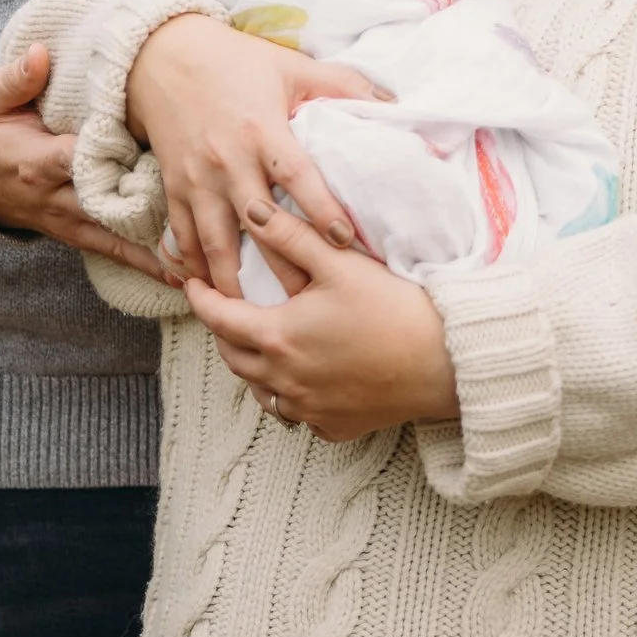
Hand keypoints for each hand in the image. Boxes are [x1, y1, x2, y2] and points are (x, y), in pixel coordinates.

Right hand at [0, 46, 179, 284]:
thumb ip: (16, 78)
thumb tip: (42, 54)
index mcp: (36, 162)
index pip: (75, 161)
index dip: (108, 157)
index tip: (144, 153)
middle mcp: (57, 197)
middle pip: (107, 206)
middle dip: (147, 211)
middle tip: (193, 214)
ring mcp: (70, 221)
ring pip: (117, 238)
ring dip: (154, 250)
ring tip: (197, 262)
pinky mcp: (80, 234)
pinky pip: (115, 250)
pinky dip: (146, 263)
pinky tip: (180, 274)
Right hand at [127, 12, 374, 290]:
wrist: (162, 56)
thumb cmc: (234, 61)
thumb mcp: (290, 65)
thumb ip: (341, 85)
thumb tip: (393, 104)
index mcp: (262, 129)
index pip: (296, 175)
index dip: (321, 207)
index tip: (343, 239)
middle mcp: (229, 160)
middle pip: (258, 224)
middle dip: (282, 265)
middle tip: (306, 302)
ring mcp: (197, 178)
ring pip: (215, 242)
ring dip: (233, 281)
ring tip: (251, 316)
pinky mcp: (173, 186)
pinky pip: (182, 235)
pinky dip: (191, 266)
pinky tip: (205, 292)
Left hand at [183, 208, 460, 440]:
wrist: (443, 363)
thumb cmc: (392, 308)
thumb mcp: (337, 262)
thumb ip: (289, 235)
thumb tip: (251, 210)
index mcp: (279, 337)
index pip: (220, 319)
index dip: (202, 299)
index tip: (193, 285)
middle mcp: (285, 381)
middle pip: (234, 359)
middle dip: (223, 334)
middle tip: (224, 312)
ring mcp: (309, 409)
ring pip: (261, 393)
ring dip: (252, 369)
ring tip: (257, 346)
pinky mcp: (334, 427)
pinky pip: (297, 414)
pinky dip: (289, 396)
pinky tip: (301, 379)